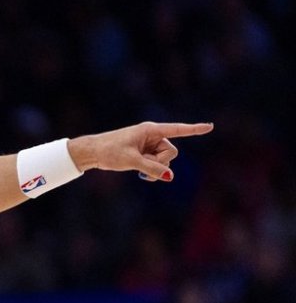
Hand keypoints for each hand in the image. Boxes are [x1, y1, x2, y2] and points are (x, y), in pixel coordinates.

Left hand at [67, 121, 213, 181]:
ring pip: (164, 160)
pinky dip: (151, 170)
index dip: (194, 129)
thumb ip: (152, 168)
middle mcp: (152, 135)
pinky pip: (156, 164)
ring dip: (154, 168)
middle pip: (171, 152)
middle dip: (161, 162)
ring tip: (137, 169)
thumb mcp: (132, 161)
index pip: (177, 130)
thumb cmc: (109, 151)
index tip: (210, 126)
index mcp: (150, 130)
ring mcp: (148, 144)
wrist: (92, 152)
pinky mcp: (144, 152)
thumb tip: (170, 177)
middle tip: (142, 165)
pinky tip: (139, 173)